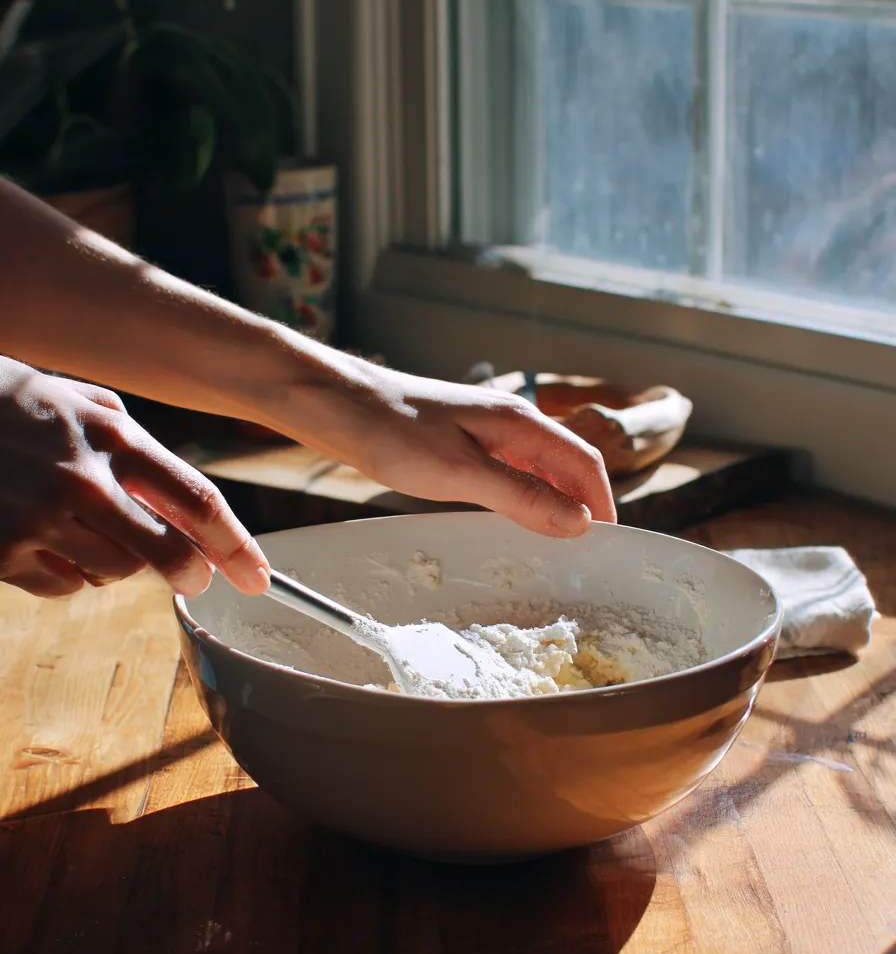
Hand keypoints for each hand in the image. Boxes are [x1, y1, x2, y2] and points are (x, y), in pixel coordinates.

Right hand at [0, 359, 269, 598]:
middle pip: (169, 556)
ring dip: (110, 561)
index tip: (257, 577)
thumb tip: (188, 509)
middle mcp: (82, 479)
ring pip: (115, 575)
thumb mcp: (83, 403)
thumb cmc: (14, 405)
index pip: (197, 500)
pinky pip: (64, 586)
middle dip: (189, 573)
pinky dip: (61, 570)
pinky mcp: (4, 551)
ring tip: (75, 523)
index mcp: (112, 435)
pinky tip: (35, 534)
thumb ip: (137, 450)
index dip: (236, 546)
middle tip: (192, 578)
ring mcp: (40, 519)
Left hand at [276, 358, 616, 535]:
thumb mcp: (460, 473)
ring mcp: (486, 429)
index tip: (609, 543)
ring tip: (556, 540)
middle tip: (587, 550)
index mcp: (519, 422)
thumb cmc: (391, 430)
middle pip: (567, 464)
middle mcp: (510, 421)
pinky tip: (511, 516)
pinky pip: (510, 470)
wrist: (336, 403)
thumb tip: (576, 521)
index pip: (583, 463)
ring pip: (538, 467)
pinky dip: (523, 495)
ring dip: (554, 501)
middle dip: (583, 504)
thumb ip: (520, 497)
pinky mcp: (463, 441)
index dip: (603, 503)